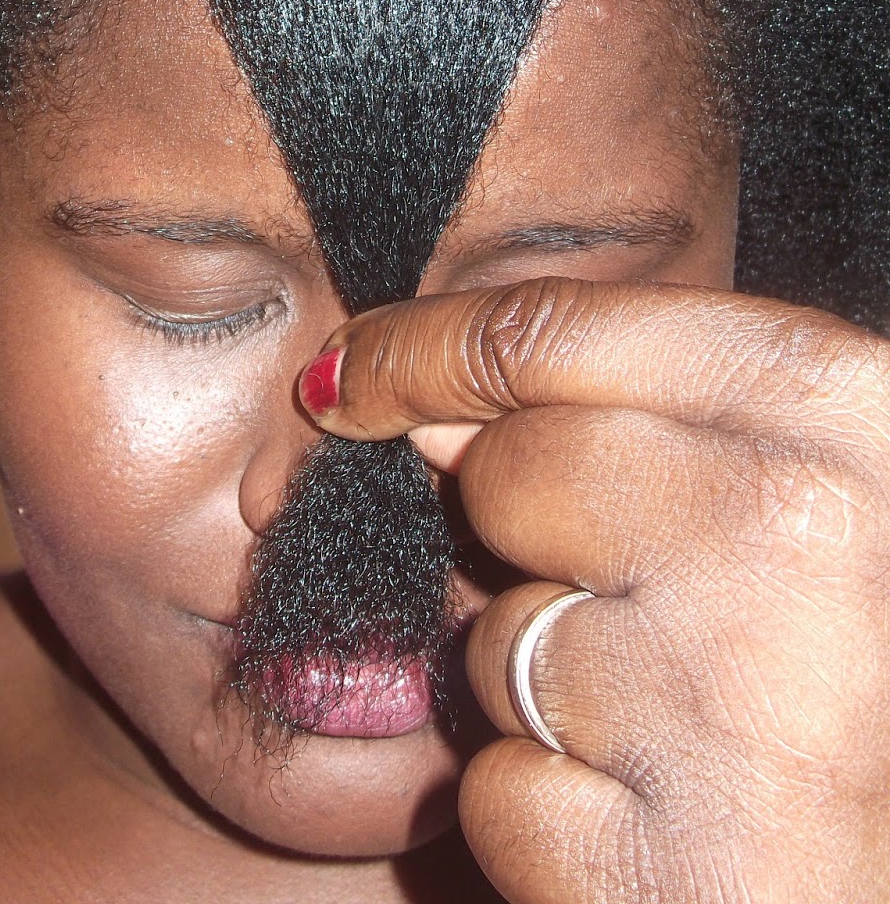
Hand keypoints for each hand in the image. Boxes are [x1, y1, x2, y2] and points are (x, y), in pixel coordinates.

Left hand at [301, 280, 889, 903]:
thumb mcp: (793, 492)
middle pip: (507, 470)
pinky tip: (666, 831)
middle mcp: (801, 524)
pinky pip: (504, 789)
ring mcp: (739, 690)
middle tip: (638, 609)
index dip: (417, 346)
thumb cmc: (858, 671)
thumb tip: (427, 412)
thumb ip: (630, 421)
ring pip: (498, 637)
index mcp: (842, 401)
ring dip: (543, 689)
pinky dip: (551, 813)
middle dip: (516, 537)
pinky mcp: (673, 856)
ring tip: (689, 735)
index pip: (549, 328)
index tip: (342, 376)